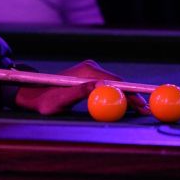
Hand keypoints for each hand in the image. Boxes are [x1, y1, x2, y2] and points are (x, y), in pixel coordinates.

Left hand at [15, 59, 150, 115]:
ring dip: (127, 97)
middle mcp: (90, 67)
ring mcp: (91, 71)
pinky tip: (126, 105)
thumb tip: (101, 87)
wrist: (33, 93)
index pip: (114, 82)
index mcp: (85, 72)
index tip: (143, 105)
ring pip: (115, 84)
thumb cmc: (44, 100)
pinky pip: (109, 86)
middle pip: (118, 83)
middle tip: (147, 112)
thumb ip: (80, 93)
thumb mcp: (60, 100)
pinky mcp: (90, 76)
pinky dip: (118, 95)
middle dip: (133, 97)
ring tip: (141, 110)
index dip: (130, 94)